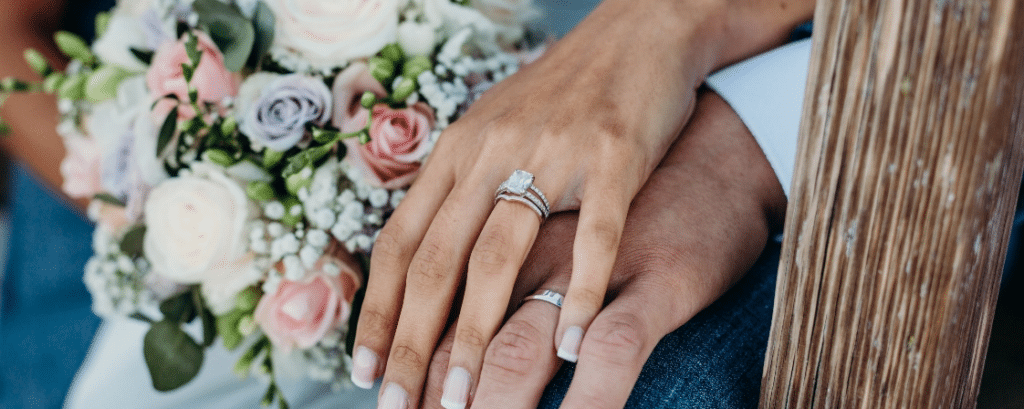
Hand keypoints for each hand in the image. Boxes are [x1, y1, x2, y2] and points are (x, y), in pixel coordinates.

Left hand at [352, 0, 735, 406]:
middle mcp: (491, 150)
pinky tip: (566, 348)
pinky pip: (593, 237)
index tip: (362, 369)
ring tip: (464, 397)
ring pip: (498, 256)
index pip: (400, 242)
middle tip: (400, 405)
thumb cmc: (565, 92)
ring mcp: (552, 153)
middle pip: (437, 261)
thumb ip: (458, 188)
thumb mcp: (494, 129)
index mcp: (457, 150)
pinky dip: (576, 296)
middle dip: (411, 341)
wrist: (641, 31)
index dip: (376, 310)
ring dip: (476, 334)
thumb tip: (421, 259)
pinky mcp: (615, 156)